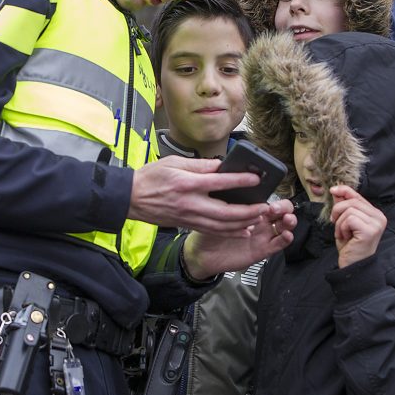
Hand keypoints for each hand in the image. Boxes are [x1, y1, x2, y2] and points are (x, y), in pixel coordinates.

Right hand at [128, 156, 270, 236]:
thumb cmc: (150, 178)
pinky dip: (230, 232)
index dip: (240, 181)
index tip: (256, 179)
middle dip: (248, 211)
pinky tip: (243, 230)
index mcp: (187, 184)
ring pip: (222, 226)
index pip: (219, 182)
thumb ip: (199, 165)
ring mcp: (189, 217)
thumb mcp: (173, 162)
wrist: (130, 198)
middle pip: (226, 212)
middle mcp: (191, 203)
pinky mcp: (188, 224)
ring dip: (243, 224)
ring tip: (259, 218)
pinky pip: (213, 231)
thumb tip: (221, 165)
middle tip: (264, 207)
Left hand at [181, 199, 296, 279]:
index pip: (271, 198)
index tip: (269, 199)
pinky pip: (278, 244)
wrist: (204, 253)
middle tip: (275, 209)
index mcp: (252, 209)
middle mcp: (261, 221)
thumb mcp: (218, 211)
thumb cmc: (210, 230)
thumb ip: (228, 198)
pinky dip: (286, 239)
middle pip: (282, 211)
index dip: (273, 195)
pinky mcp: (263, 250)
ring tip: (287, 220)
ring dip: (290, 222)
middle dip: (284, 208)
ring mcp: (263, 235)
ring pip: (285, 226)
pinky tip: (286, 235)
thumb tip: (230, 178)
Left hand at [330, 185, 385, 268]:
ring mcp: (376, 223)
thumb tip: (337, 190)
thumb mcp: (345, 223)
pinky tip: (345, 237)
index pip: (358, 196)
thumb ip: (344, 207)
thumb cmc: (350, 246)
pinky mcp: (370, 230)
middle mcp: (379, 217)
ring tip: (343, 234)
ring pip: (349, 210)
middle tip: (335, 223)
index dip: (344, 191)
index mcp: (375, 214)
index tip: (332, 190)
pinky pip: (349, 219)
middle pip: (352, 201)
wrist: (353, 266)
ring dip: (340, 223)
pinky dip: (342, 228)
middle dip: (338, 211)